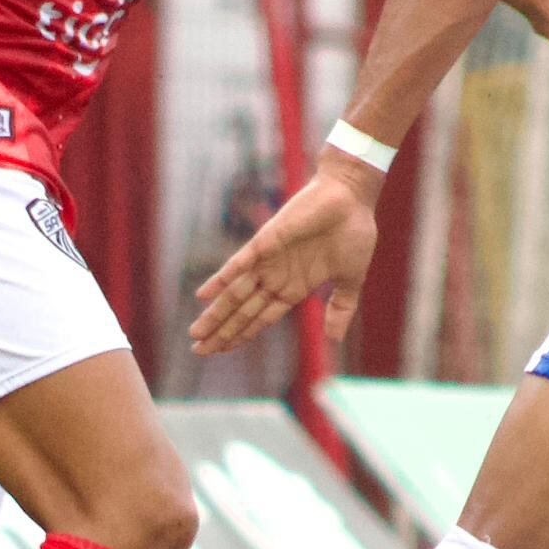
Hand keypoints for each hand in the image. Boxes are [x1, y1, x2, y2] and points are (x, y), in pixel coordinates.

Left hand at [188, 162, 381, 355]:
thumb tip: (335, 340)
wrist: (352, 197)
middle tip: (198, 350)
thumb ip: (341, 308)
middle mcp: (276, 277)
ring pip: (235, 293)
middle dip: (221, 332)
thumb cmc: (353, 232)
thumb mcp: (350, 279)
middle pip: (242, 311)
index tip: (221, 351)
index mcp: (294, 288)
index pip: (260, 318)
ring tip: (195, 333)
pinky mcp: (266, 241)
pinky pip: (238, 263)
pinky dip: (221, 278)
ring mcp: (268, 260)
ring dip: (216, 314)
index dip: (241, 335)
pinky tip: (202, 294)